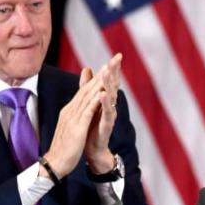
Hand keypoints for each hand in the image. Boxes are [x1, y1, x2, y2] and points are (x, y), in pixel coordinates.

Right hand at [42, 67, 107, 177]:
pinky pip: (87, 111)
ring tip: (110, 68)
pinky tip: (103, 92)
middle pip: (88, 88)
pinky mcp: (77, 127)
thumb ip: (77, 114)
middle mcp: (70, 110)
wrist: (55, 163)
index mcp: (70, 110)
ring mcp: (73, 117)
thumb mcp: (72, 126)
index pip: (85, 90)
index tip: (109, 65)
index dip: (98, 77)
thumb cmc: (65, 146)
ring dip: (99, 81)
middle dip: (102, 73)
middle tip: (114, 59)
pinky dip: (95, 101)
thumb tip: (82, 107)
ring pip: (88, 96)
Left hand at [84, 53, 122, 173]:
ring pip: (111, 98)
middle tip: (116, 59)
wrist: (92, 149)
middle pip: (114, 86)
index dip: (114, 69)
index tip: (117, 55)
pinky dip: (105, 104)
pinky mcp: (106, 126)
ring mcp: (109, 116)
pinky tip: (102, 95)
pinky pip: (107, 113)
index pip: (110, 81)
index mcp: (106, 100)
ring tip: (107, 73)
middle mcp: (110, 106)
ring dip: (109, 85)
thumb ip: (88, 86)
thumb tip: (87, 68)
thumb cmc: (92, 126)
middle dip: (115, 72)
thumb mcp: (89, 102)